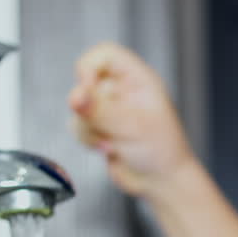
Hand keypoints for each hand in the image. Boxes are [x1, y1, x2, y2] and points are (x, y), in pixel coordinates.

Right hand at [68, 42, 198, 199]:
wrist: (161, 182)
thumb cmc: (162, 151)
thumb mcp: (131, 127)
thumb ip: (100, 110)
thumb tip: (75, 96)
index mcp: (138, 80)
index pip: (105, 54)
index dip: (89, 67)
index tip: (86, 88)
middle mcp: (122, 91)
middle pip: (85, 82)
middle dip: (89, 109)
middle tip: (103, 124)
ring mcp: (110, 110)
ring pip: (78, 107)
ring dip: (89, 128)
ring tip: (112, 142)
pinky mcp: (100, 128)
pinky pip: (78, 125)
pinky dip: (88, 139)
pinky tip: (108, 149)